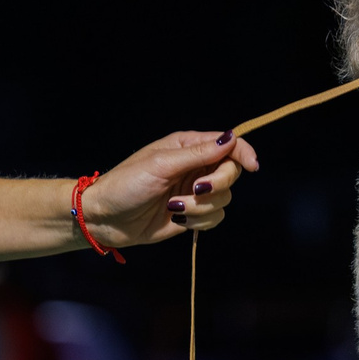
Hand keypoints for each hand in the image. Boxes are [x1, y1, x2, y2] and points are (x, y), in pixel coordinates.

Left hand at [81, 130, 259, 248]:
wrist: (105, 218)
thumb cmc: (126, 184)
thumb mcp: (161, 165)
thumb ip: (198, 154)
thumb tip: (231, 138)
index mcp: (187, 146)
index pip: (228, 144)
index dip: (244, 152)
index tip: (253, 166)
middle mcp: (195, 167)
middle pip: (231, 172)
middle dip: (217, 185)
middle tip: (194, 190)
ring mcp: (194, 192)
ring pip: (224, 198)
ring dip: (203, 207)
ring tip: (175, 207)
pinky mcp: (192, 215)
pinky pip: (215, 217)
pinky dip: (201, 221)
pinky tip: (179, 219)